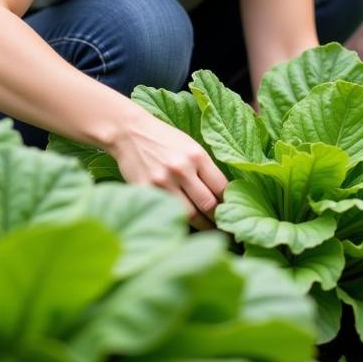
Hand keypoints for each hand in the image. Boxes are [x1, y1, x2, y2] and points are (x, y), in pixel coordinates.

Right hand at [111, 110, 227, 229]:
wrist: (130, 132)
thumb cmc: (164, 139)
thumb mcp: (190, 146)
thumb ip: (205, 168)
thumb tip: (224, 194)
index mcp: (197, 156)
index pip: (222, 187)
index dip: (230, 202)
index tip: (232, 210)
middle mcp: (181, 169)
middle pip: (208, 204)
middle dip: (218, 219)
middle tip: (224, 226)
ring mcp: (162, 182)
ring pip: (190, 215)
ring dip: (201, 226)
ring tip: (208, 229)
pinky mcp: (146, 191)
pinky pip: (167, 212)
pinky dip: (178, 220)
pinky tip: (184, 224)